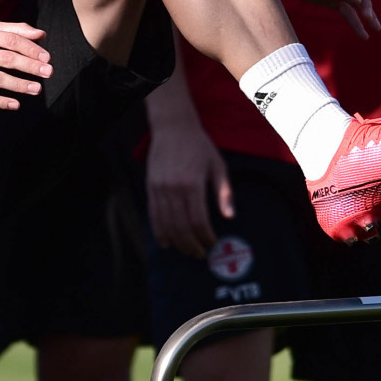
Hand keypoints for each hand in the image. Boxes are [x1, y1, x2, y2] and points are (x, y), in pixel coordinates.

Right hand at [0, 22, 51, 110]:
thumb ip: (14, 30)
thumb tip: (41, 34)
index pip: (10, 40)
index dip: (30, 49)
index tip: (46, 57)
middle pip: (6, 59)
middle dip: (29, 66)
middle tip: (48, 72)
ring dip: (18, 85)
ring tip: (36, 89)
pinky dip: (0, 101)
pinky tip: (15, 104)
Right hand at [147, 115, 233, 257]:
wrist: (173, 127)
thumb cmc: (199, 146)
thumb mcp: (218, 165)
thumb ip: (224, 193)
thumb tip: (230, 217)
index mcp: (193, 183)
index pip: (199, 221)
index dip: (206, 236)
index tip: (212, 243)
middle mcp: (174, 188)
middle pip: (181, 227)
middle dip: (191, 244)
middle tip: (200, 253)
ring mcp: (159, 188)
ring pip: (166, 224)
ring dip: (177, 242)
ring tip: (187, 251)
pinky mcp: (150, 187)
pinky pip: (153, 215)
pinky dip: (159, 231)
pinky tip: (166, 243)